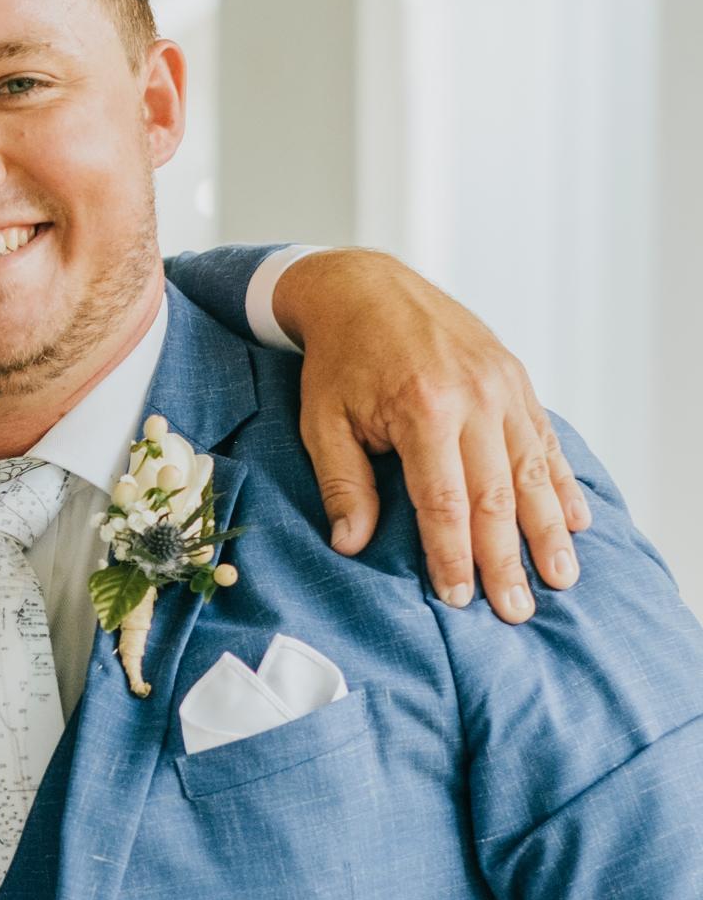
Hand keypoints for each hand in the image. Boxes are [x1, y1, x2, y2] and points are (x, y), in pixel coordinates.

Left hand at [273, 250, 590, 621]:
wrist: (366, 289)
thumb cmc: (340, 361)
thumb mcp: (324, 421)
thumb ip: (343, 484)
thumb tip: (352, 546)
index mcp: (422, 409)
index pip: (444, 501)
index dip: (453, 554)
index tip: (460, 598)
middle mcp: (474, 398)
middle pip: (497, 495)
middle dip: (508, 559)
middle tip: (517, 611)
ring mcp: (503, 386)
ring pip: (533, 471)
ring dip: (549, 530)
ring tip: (561, 578)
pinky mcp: (516, 379)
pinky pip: (544, 439)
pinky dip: (561, 482)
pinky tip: (575, 521)